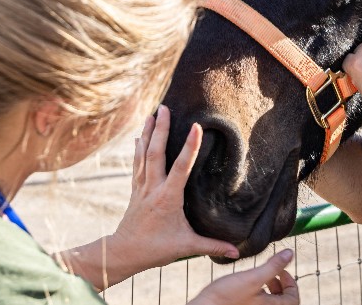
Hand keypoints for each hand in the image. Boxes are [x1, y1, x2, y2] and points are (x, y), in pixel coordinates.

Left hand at [107, 106, 238, 271]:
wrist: (124, 252)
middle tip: (164, 108)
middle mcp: (153, 187)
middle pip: (155, 153)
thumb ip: (213, 246)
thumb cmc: (156, 249)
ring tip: (152, 114)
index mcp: (168, 198)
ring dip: (147, 133)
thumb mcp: (187, 247)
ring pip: (144, 154)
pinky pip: (137, 163)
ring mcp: (142, 186)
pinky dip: (139, 148)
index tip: (195, 126)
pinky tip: (139, 136)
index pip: (181, 168)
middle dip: (160, 129)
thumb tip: (237, 252)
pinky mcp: (136, 189)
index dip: (190, 146)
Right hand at [190, 250, 299, 304]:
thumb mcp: (253, 277)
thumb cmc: (226, 297)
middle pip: (285, 302)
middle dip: (282, 285)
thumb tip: (290, 253)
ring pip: (272, 304)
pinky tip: (250, 286)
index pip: (294, 299)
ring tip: (262, 278)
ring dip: (272, 290)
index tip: (282, 270)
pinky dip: (262, 295)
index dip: (291, 282)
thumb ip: (273, 266)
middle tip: (273, 273)